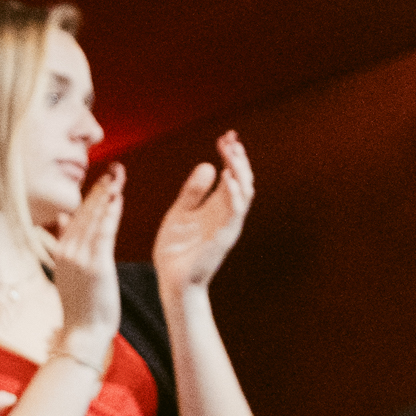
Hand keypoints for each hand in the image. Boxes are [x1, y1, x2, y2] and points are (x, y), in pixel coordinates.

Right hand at [46, 165, 126, 365]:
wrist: (83, 332)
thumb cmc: (82, 306)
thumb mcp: (69, 271)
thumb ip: (66, 243)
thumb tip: (63, 219)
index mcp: (61, 251)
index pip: (75, 216)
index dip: (89, 196)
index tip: (102, 179)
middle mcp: (67, 250)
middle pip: (83, 212)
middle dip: (99, 189)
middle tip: (114, 169)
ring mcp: (79, 257)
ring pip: (92, 218)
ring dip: (106, 195)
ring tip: (117, 176)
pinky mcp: (95, 265)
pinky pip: (103, 232)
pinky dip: (110, 213)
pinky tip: (118, 198)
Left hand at [150, 132, 253, 290]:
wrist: (171, 279)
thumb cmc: (176, 249)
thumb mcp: (180, 212)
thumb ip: (193, 191)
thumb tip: (209, 165)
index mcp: (217, 207)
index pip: (232, 175)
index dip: (232, 156)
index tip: (227, 136)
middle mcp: (227, 214)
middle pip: (242, 181)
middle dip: (239, 159)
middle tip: (230, 139)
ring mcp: (227, 225)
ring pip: (244, 193)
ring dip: (240, 171)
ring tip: (232, 152)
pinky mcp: (222, 237)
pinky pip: (234, 212)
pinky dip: (233, 193)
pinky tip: (227, 177)